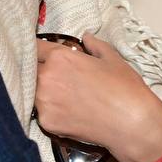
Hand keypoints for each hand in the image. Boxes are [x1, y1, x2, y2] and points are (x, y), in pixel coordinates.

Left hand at [35, 33, 161, 161]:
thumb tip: (86, 38)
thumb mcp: (112, 59)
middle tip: (55, 77)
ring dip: (41, 91)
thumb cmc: (125, 88)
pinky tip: (68, 112)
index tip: (42, 54)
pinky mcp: (46, 122)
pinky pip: (41, 113)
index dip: (38, 50)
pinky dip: (51, 111)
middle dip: (38, 70)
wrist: (132, 124)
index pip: (34, 47)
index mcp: (60, 57)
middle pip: (29, 70)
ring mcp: (43, 102)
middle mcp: (46, 77)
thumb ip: (94, 45)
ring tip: (63, 96)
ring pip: (32, 92)